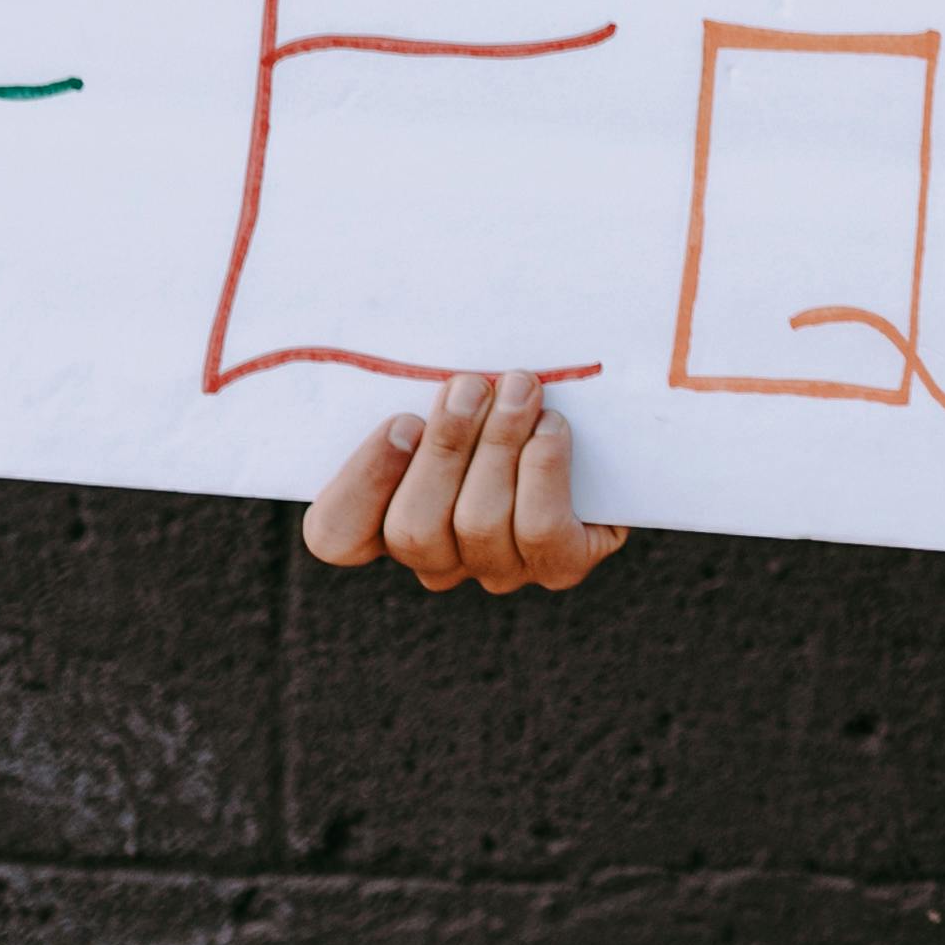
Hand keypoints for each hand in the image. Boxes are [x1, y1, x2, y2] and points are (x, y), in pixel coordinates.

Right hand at [302, 368, 628, 595]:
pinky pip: (541, 529)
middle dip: (444, 447)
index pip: (336, 535)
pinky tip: (551, 427)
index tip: (400, 421)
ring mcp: (499, 568)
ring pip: (477, 522)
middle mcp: (440, 558)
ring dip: (499, 443)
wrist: (607, 430)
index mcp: (391, 517)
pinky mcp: (560, 564)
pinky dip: (544, 469)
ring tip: (520, 388)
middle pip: (411, 529)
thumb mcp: (457, 392)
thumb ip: (428, 393)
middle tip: (470, 385)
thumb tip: (432, 376)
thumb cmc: (508, 399)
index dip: (360, 484)